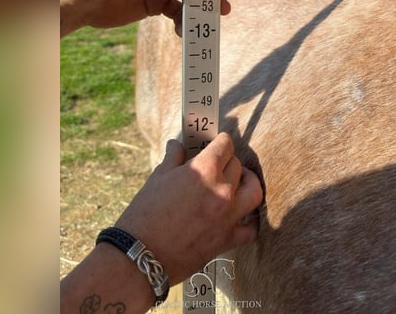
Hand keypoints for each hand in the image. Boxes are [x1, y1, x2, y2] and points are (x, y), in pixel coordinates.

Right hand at [114, 133, 262, 284]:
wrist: (142, 254)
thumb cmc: (145, 213)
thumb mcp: (158, 177)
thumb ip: (173, 158)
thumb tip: (177, 145)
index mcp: (204, 169)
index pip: (225, 145)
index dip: (221, 141)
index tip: (219, 142)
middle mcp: (222, 189)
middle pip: (237, 166)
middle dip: (228, 161)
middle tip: (218, 164)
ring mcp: (228, 215)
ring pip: (254, 191)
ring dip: (249, 182)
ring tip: (241, 181)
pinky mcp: (227, 239)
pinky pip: (251, 229)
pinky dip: (251, 222)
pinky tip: (244, 216)